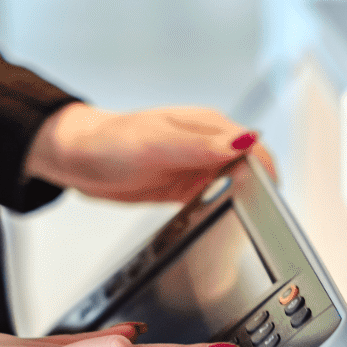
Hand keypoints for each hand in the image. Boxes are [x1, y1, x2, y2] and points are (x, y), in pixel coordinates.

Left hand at [24, 102, 276, 201]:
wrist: (77, 158)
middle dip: (261, 188)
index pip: (254, 146)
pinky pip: (215, 197)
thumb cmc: (109, 142)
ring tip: (245, 221)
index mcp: (208, 126)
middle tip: (261, 217)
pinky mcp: (186, 185)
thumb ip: (201, 145)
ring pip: (236, 183)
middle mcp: (207, 144)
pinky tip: (218, 219)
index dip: (267, 171)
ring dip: (243, 199)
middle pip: (251, 167)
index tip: (270, 197)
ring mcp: (197, 165)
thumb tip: (244, 142)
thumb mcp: (157, 143)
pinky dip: (222, 208)